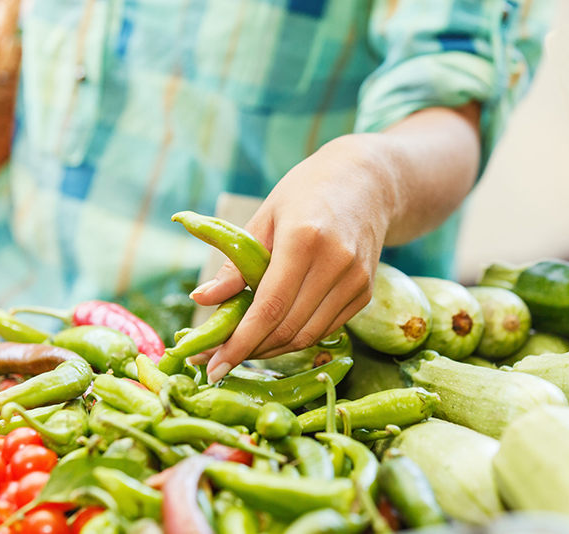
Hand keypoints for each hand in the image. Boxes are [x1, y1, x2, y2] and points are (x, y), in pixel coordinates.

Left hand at [190, 134, 397, 382]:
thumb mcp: (264, 218)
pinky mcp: (365, 292)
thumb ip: (235, 264)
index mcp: (304, 239)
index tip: (212, 367)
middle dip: (248, 351)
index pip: (270, 307)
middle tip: (215, 362)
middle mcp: (335, 263)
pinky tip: (272, 334)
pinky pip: (325, 329)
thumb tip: (201, 299)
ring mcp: (356, 281)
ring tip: (241, 349)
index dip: (240, 343)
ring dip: (271, 349)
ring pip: (307, 336)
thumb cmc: (307, 193)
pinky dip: (295, 338)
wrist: (367, 182)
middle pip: (288, 328)